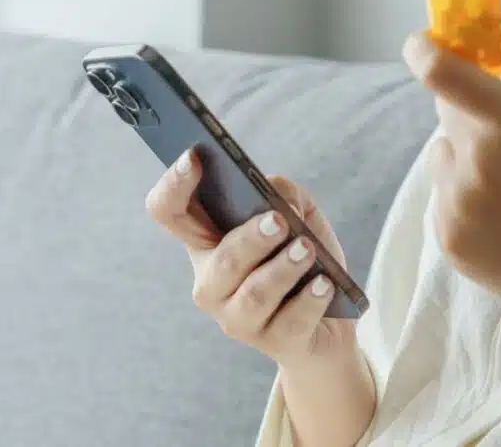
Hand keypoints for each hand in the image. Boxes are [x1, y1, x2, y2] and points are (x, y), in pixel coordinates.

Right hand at [144, 149, 357, 369]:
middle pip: (220, 260)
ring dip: (284, 268)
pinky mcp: (274, 343)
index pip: (169, 212)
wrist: (332, 320)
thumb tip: (277, 196)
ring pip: (254, 293)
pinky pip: (291, 320)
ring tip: (307, 250)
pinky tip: (325, 283)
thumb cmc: (306, 259)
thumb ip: (285, 193)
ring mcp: (238, 319)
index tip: (195, 157)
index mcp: (207, 243)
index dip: (174, 185)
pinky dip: (311, 298)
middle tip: (279, 221)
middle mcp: (211, 283)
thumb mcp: (300, 215)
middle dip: (251, 238)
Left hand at [401, 25, 500, 333]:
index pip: (442, 73)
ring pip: (442, 156)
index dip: (423, 50)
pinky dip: (462, 198)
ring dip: (463, 158)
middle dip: (469, 112)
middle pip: (446, 112)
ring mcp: (454, 202)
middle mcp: (473, 160)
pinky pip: (441, 195)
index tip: (421, 43)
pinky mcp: (445, 235)